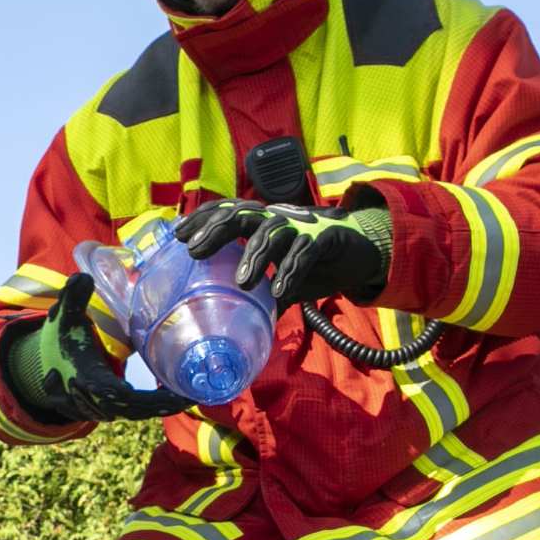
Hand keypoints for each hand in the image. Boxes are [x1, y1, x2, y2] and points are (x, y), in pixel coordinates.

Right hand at [15, 273, 191, 421]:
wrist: (44, 365)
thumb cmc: (58, 341)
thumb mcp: (63, 317)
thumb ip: (73, 297)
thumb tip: (83, 277)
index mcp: (88, 380)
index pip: (121, 397)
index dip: (148, 400)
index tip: (175, 395)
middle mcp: (96, 400)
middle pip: (135, 410)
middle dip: (163, 405)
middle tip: (191, 396)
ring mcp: (101, 408)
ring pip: (135, 413)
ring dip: (160, 407)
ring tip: (187, 396)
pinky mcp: (107, 408)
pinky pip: (133, 412)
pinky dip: (153, 407)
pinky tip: (173, 398)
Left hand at [176, 198, 391, 304]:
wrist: (361, 256)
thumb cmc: (313, 265)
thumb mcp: (280, 281)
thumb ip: (261, 297)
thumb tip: (237, 327)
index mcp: (262, 224)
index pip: (226, 212)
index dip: (202, 218)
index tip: (178, 235)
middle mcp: (278, 219)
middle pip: (241, 215)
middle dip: (216, 230)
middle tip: (195, 251)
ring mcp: (302, 225)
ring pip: (272, 231)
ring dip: (255, 256)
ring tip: (242, 283)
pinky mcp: (328, 236)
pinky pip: (306, 250)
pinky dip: (292, 270)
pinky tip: (281, 291)